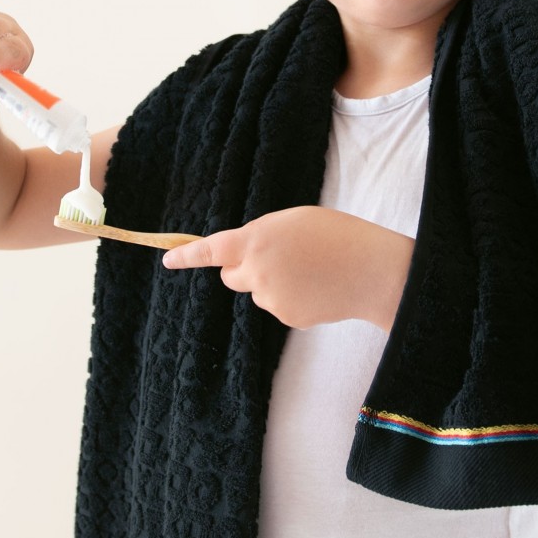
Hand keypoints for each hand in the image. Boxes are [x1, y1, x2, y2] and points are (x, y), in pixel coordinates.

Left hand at [161, 206, 413, 330]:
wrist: (369, 270)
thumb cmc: (336, 235)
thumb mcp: (293, 220)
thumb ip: (262, 235)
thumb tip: (246, 256)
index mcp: (255, 240)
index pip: (211, 250)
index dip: (187, 256)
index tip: (168, 261)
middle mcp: (256, 272)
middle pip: (231, 276)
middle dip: (243, 268)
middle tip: (277, 255)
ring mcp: (270, 299)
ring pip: (258, 291)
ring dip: (273, 281)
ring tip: (309, 268)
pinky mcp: (287, 317)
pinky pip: (278, 305)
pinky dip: (291, 297)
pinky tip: (316, 287)